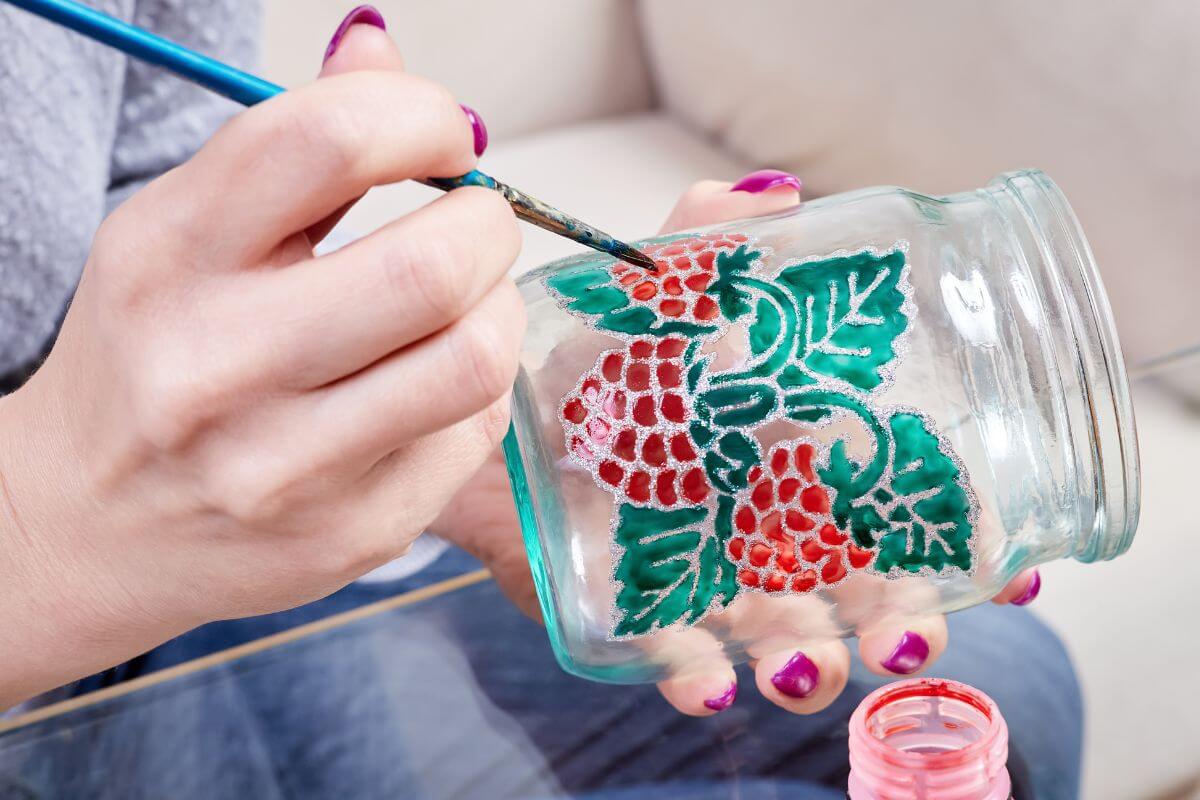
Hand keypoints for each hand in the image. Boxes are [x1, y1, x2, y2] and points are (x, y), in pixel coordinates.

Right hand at [0, 20, 520, 707]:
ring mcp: (287, 464)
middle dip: (489, 222)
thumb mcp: (183, 235)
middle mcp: (219, 364)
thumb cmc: (146, 362)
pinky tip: (430, 387)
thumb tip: (383, 50)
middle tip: (475, 224)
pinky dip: (475, 392)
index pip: (329, 140)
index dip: (424, 116)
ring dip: (499, 310)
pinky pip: (473, 434)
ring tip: (467, 304)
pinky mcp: (348, 533)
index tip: (445, 137)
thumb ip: (290, 146)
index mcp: (170, 256)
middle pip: (434, 261)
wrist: (84, 527)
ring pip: (476, 357)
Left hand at [433, 175, 1042, 715]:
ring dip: (812, 663)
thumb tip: (776, 191)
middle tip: (904, 632)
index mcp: (805, 465)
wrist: (498, 417)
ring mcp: (716, 581)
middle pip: (867, 596)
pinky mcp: (646, 616)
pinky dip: (703, 678)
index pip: (908, 510)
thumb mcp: (655, 299)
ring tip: (803, 662)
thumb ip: (710, 242)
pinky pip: (686, 661)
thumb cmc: (595, 363)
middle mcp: (776, 533)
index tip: (1011, 572)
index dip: (966, 546)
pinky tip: (713, 682)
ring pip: (791, 642)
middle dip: (900, 623)